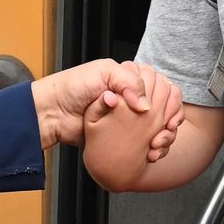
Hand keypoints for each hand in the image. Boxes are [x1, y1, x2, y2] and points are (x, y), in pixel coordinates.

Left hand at [33, 57, 173, 152]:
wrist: (54, 111)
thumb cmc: (74, 86)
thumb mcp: (104, 72)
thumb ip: (129, 82)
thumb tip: (147, 106)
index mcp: (130, 79)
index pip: (161, 87)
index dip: (169, 101)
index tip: (168, 114)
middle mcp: (131, 98)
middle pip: (164, 109)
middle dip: (169, 121)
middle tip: (165, 130)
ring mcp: (128, 118)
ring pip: (157, 127)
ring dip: (163, 136)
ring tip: (156, 144)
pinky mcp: (121, 136)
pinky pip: (143, 142)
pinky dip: (153, 148)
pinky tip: (151, 152)